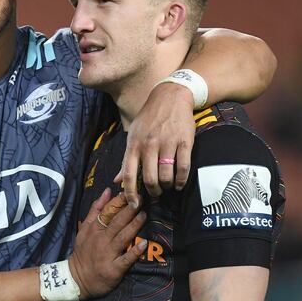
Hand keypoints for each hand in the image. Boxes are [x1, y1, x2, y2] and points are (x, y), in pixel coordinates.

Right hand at [68, 189, 146, 298]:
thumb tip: (107, 191)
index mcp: (94, 229)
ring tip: (144, 215)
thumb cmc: (83, 252)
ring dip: (134, 226)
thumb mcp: (84, 228)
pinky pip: (126, 259)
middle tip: (141, 200)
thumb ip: (95, 210)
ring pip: (123, 237)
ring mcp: (108, 254)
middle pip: (117, 222)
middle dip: (129, 210)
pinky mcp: (114, 269)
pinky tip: (144, 244)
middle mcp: (101, 240)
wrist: (77, 279)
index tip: (130, 192)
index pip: (107, 212)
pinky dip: (134, 252)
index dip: (119, 201)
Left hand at [115, 83, 194, 205]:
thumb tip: (116, 180)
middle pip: (149, 178)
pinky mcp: (185, 141)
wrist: (171, 96)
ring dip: (167, 186)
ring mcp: (167, 143)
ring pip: (166, 175)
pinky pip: (183, 167)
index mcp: (134, 144)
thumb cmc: (149, 118)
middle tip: (155, 193)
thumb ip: (127, 159)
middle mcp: (149, 144)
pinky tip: (179, 184)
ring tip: (167, 186)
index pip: (128, 174)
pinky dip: (181, 180)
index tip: (134, 204)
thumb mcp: (133, 135)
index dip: (130, 193)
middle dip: (152, 191)